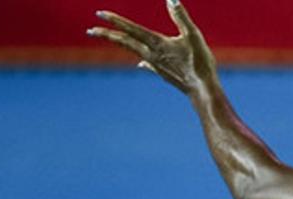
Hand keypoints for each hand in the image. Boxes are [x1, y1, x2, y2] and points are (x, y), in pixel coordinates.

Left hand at [87, 1, 216, 94]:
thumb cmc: (200, 62)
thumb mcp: (193, 36)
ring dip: (121, 43)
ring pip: (133, 51)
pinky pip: (147, 64)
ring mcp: (155, 66)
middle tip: (90, 30)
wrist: (201, 90)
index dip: (115, 20)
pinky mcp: (162, 74)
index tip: (99, 14)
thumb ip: (181, 17)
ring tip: (112, 39)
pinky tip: (141, 63)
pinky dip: (141, 59)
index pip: (131, 29)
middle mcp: (151, 55)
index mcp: (157, 43)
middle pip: (125, 42)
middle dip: (107, 35)